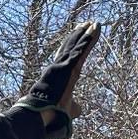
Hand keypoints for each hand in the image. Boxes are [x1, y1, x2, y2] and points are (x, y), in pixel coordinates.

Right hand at [12, 21, 101, 138]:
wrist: (43, 115)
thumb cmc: (52, 113)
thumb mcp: (67, 109)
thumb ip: (74, 106)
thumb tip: (79, 110)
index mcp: (60, 74)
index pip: (68, 56)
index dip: (73, 45)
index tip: (78, 35)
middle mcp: (61, 67)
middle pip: (72, 46)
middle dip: (80, 34)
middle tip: (88, 23)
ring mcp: (65, 65)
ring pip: (77, 45)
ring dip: (86, 34)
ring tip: (94, 24)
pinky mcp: (70, 67)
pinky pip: (82, 50)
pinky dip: (88, 40)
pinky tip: (94, 30)